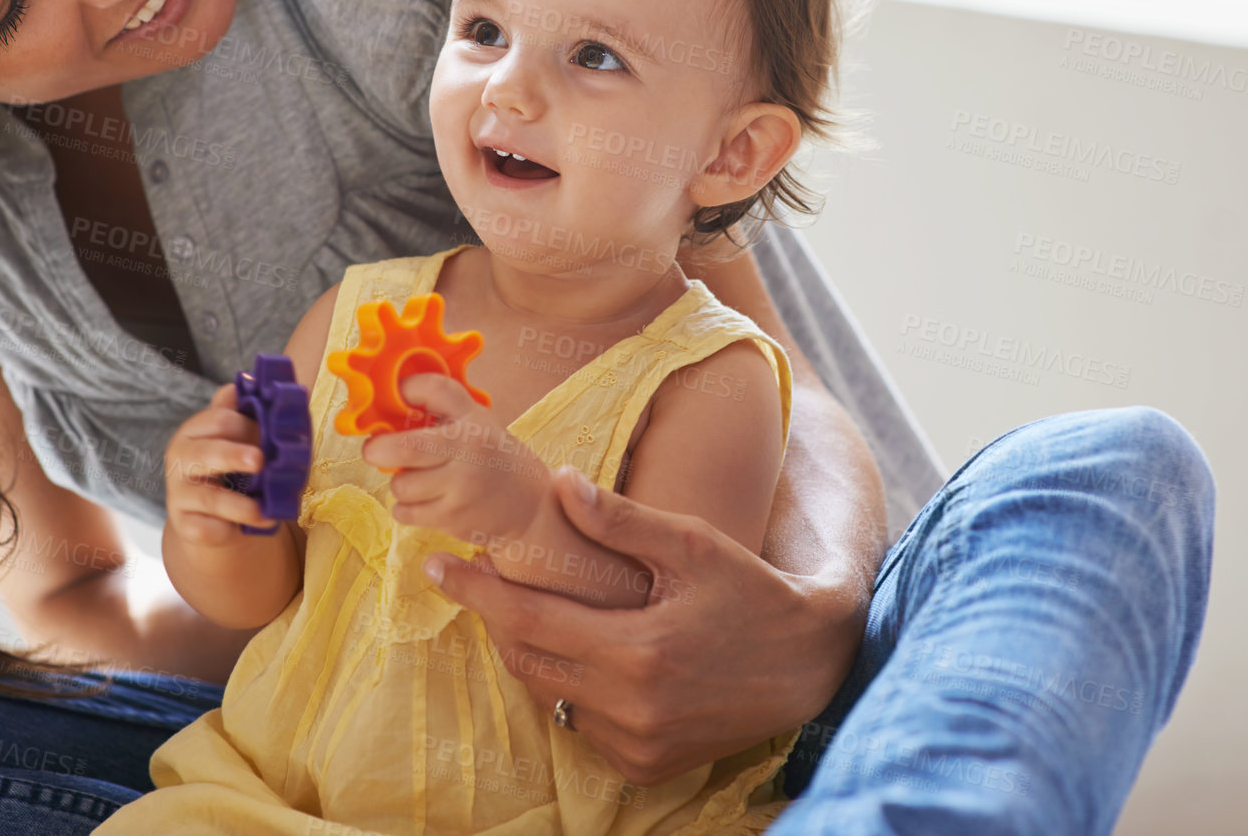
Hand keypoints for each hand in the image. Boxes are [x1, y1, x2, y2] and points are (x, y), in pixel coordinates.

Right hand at [164, 382, 279, 544]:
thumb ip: (248, 412)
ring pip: (210, 499)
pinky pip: (207, 529)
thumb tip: (271, 385)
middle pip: (205, 454)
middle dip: (233, 455)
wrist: (208, 512)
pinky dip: (230, 530)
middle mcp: (181, 460)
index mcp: (195, 431)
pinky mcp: (185, 526)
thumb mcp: (235, 436)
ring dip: (243, 506)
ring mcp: (179, 494)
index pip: (219, 420)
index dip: (249, 425)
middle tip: (261, 460)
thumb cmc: (229, 465)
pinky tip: (252, 528)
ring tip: (267, 510)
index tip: (272, 433)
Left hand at [361, 373, 550, 546]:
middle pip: (404, 447)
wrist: (528, 506)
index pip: (435, 389)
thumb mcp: (477, 424)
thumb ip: (440, 411)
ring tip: (415, 480)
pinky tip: (422, 501)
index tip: (395, 395)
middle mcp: (469, 449)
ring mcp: (461, 486)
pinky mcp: (453, 517)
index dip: (406, 387)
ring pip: (401, 485)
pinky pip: (405, 511)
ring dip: (400, 483)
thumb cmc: (491, 458)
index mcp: (474, 419)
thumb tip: (387, 403)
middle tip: (374, 450)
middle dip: (377, 449)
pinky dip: (405, 507)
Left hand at [423, 466, 859, 785]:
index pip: (528, 618)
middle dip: (493, 617)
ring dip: (528, 651)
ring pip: (549, 694)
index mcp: (638, 649)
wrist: (812, 663)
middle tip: (470, 578)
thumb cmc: (752, 590)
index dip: (476, 590)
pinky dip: (568, 687)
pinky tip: (578, 651)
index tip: (435, 565)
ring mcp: (639, 744)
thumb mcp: (693, 545)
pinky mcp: (647, 764)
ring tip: (523, 608)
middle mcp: (632, 707)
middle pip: (527, 660)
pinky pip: (581, 723)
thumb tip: (561, 483)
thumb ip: (622, 521)